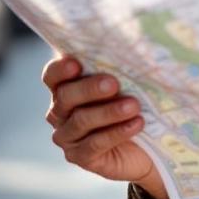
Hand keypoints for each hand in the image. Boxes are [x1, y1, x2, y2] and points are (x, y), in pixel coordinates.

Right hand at [42, 54, 168, 198]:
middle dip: (89, 89)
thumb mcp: (125, 82)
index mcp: (65, 87)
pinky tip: (136, 123)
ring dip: (109, 112)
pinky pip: (95, 144)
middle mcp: (59, 112)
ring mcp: (67, 137)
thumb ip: (115, 66)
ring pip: (81, 120)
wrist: (146, 146)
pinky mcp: (80, 157)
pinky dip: (117, 132)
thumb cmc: (132, 103)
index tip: (76, 63)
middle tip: (113, 83)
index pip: (52, 76)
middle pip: (66, 96)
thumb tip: (125, 40)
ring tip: (134, 105)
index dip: (60, 70)